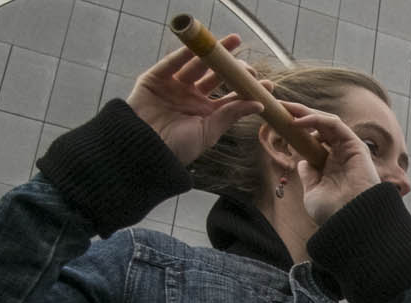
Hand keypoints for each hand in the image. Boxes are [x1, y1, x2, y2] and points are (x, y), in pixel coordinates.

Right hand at [127, 34, 266, 164]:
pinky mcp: (154, 79)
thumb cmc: (177, 148)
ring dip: (213, 54)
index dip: (247, 89)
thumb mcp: (209, 131)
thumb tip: (260, 103)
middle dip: (232, 67)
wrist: (143, 151)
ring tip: (232, 43)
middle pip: (215, 76)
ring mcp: (173, 86)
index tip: (267, 84)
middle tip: (248, 64)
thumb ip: (231, 114)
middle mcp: (191, 97)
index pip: (230, 96)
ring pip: (196, 65)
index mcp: (205, 112)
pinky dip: (185, 54)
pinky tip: (201, 47)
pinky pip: (171, 63)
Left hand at [281, 101, 383, 223]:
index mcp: (332, 164)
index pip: (315, 139)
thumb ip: (309, 175)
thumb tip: (301, 163)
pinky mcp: (355, 145)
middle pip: (320, 127)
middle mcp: (341, 154)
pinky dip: (317, 120)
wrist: (349, 221)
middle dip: (300, 114)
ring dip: (306, 112)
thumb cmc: (332, 212)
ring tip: (286, 109)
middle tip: (279, 107)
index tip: (278, 123)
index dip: (298, 129)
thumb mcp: (313, 191)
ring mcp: (349, 148)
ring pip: (327, 122)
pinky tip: (298, 121)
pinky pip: (335, 125)